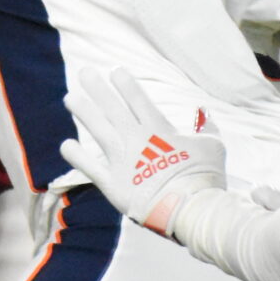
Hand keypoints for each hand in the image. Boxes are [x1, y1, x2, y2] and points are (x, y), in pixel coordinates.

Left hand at [60, 66, 227, 236]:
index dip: (125, 84)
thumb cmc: (205, 178)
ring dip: (84, 112)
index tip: (115, 70)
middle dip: (98, 89)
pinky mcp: (113, 184)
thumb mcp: (213, 147)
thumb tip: (204, 113)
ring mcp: (122, 161)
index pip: (138, 100)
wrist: (191, 209)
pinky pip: (90, 167)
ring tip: (70, 98)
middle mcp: (137, 140)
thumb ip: (206, 127)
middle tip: (84, 72)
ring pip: (99, 129)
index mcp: (160, 130)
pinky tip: (66, 145)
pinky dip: (77, 156)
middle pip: (113, 108)